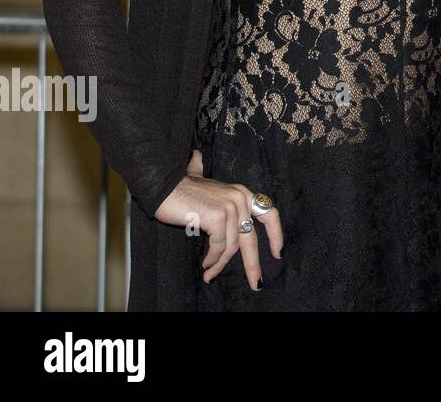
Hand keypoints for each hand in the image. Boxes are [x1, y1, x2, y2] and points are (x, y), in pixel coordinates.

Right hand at [153, 149, 283, 289]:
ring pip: (232, 247)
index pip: (269, 213)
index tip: (278, 254)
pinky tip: (205, 266)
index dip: (276, 234)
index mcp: (242, 193)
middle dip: (254, 264)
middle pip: (252, 237)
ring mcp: (230, 207)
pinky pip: (219, 247)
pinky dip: (212, 260)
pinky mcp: (218, 217)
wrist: (162, 186)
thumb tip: (197, 156)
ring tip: (209, 274)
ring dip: (220, 265)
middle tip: (256, 283)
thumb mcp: (200, 180)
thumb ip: (201, 171)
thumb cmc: (179, 187)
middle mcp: (240, 198)